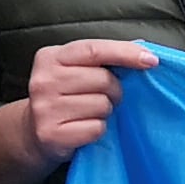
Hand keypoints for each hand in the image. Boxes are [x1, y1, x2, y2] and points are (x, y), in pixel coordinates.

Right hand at [0, 37, 159, 183]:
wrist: (33, 132)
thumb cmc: (65, 96)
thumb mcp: (77, 69)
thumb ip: (104, 57)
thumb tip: (144, 49)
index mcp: (50, 57)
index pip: (94, 49)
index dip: (125, 53)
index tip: (151, 60)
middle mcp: (43, 80)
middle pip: (103, 80)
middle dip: (114, 90)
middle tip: (105, 96)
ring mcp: (45, 108)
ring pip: (102, 105)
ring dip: (105, 111)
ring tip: (90, 112)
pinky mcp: (51, 134)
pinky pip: (96, 128)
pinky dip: (98, 129)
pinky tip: (84, 127)